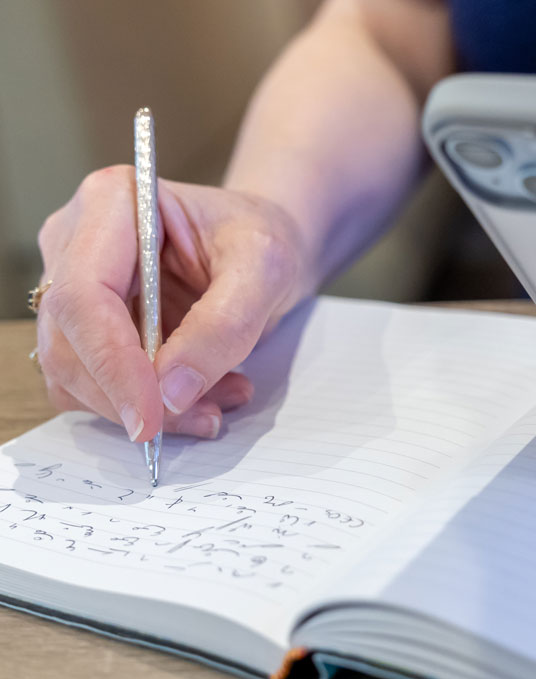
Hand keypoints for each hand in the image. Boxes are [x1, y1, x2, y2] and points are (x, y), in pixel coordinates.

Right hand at [36, 165, 308, 440]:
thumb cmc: (260, 240)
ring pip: (75, 375)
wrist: (258, 249)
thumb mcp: (265, 269)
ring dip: (144, 408)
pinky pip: (95, 388)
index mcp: (110, 203)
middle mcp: (75, 242)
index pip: (84, 296)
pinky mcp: (86, 329)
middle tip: (206, 417)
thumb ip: (225, 324)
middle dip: (133, 398)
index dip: (113, 364)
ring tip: (218, 402)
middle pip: (69, 343)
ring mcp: (73, 288)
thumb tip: (171, 391)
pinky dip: (145, 407)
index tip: (154, 415)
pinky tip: (200, 397)